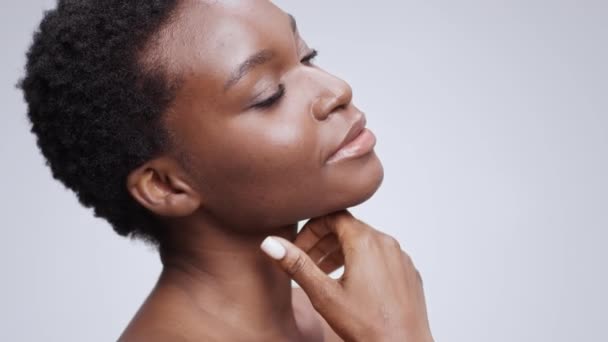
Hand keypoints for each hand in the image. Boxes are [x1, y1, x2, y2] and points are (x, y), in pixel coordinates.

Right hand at [260, 210, 433, 341]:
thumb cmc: (367, 326)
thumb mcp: (323, 294)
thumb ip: (297, 265)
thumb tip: (271, 243)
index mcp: (365, 241)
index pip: (332, 216)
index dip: (311, 229)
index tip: (300, 249)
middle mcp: (387, 242)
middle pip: (348, 228)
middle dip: (324, 243)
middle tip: (307, 264)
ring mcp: (400, 257)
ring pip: (366, 242)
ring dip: (342, 253)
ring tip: (325, 275)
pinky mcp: (408, 272)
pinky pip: (382, 256)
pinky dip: (363, 263)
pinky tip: (353, 287)